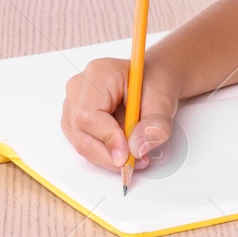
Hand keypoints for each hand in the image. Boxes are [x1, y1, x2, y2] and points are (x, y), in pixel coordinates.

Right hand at [61, 56, 179, 171]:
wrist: (153, 79)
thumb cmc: (155, 83)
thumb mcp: (164, 102)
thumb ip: (155, 126)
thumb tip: (137, 149)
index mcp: (99, 74)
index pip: (88, 114)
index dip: (106, 139)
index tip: (128, 155)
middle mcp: (79, 87)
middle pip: (80, 132)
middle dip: (107, 154)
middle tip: (135, 162)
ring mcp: (73, 103)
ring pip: (81, 142)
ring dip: (107, 155)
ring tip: (134, 153)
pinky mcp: (75, 119)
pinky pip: (84, 143)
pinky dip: (104, 152)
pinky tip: (123, 147)